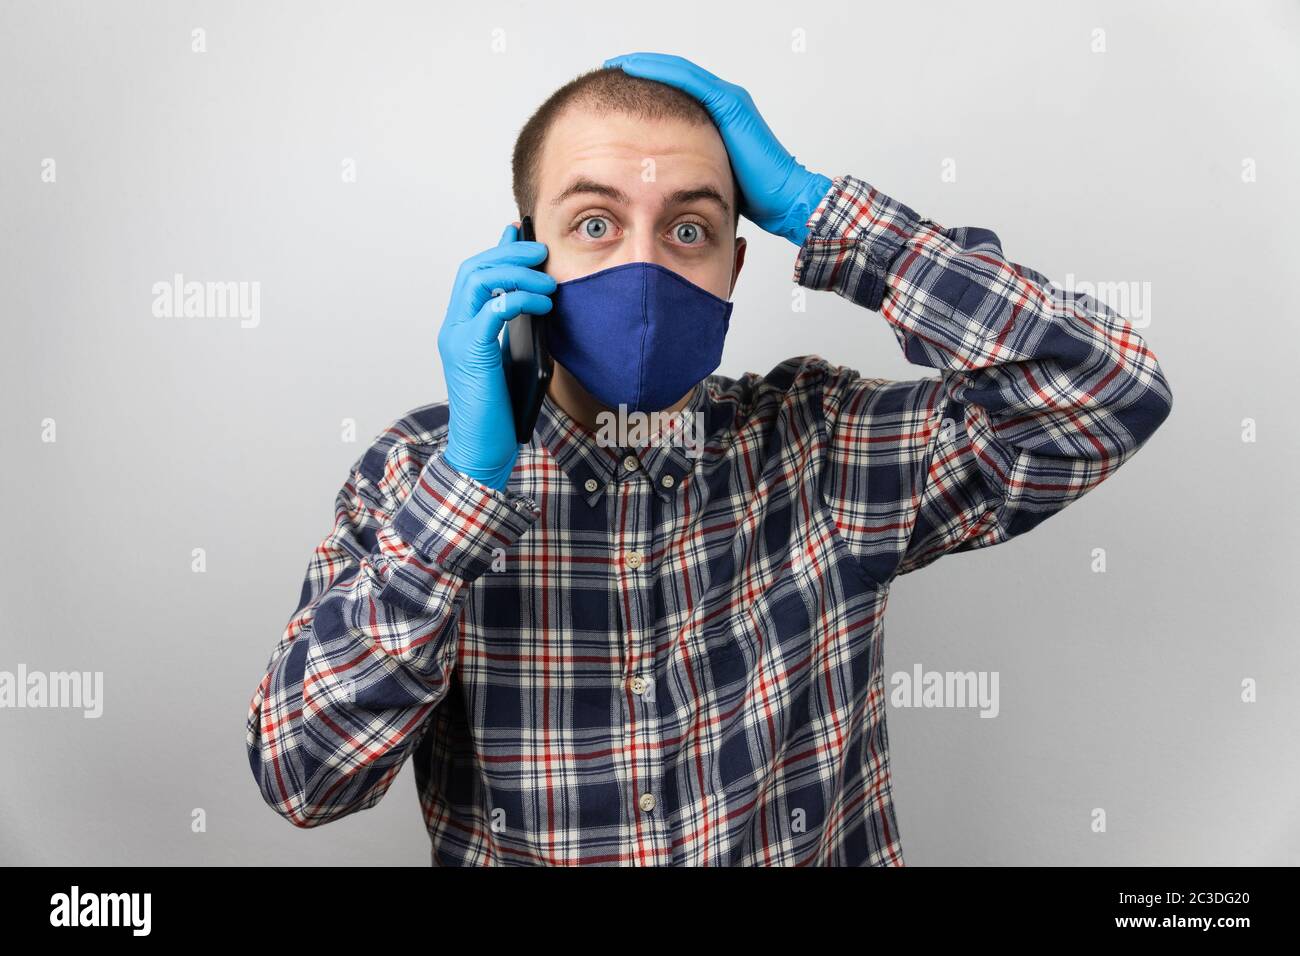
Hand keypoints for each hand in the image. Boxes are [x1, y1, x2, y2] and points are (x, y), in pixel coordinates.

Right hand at [438, 224, 554, 490]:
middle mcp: (453, 327)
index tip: (519, 232)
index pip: (474, 275)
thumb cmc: (500, 411)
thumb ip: (515, 331)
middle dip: (508, 253)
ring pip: (477, 281)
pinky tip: (542, 304)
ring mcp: (457, 338)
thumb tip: (537, 301)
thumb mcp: (512, 360)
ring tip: (547, 279)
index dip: (497, 250)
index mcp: (462, 328)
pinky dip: (517, 299)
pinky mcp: (470, 353)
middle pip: (473, 269)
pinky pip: (490, 310)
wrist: (482, 449)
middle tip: (540, 251)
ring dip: (514, 272)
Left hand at [602, 51, 831, 244]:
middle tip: (613, 68)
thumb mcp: (708, 176)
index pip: (677, 91)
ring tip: (619, 64)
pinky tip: (636, 69)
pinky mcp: (731, 105)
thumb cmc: (753, 196)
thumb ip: (690, 166)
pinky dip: (661, 71)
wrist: (783, 201)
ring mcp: (729, 100)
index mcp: (719, 117)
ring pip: (679, 72)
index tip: (618, 90)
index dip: (648, 84)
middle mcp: (724, 102)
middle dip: (643, 70)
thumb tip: (657, 179)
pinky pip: (689, 81)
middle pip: (676, 77)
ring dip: (647, 65)